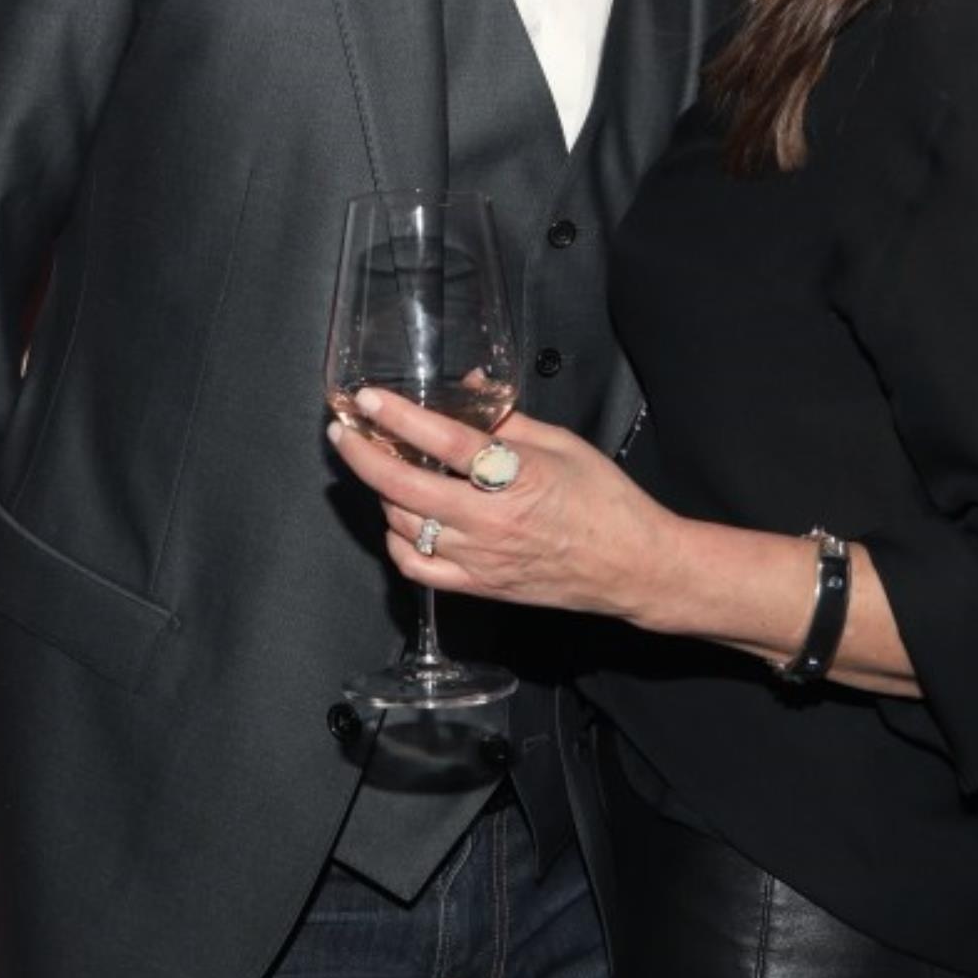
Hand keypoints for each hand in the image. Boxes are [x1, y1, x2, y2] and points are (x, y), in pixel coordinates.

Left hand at [327, 389, 675, 625]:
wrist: (633, 566)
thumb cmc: (606, 501)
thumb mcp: (563, 445)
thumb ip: (508, 420)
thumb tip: (469, 391)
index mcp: (516, 477)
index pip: (442, 442)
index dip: (398, 417)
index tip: (367, 399)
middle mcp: (491, 521)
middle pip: (404, 487)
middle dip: (363, 456)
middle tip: (344, 434)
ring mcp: (481, 558)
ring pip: (403, 526)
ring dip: (383, 495)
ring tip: (381, 469)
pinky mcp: (480, 587)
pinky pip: (417, 568)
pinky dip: (397, 542)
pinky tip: (401, 521)